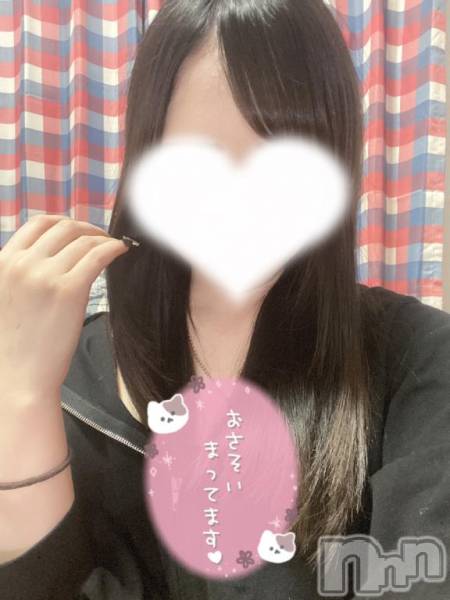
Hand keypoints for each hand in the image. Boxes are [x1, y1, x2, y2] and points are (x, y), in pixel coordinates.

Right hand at [0, 214, 129, 406]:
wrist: (17, 377)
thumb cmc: (13, 344)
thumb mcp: (4, 296)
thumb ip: (22, 272)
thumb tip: (52, 256)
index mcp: (3, 261)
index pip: (38, 223)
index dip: (65, 223)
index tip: (80, 231)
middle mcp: (23, 263)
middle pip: (64, 227)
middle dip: (87, 229)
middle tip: (101, 239)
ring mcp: (46, 275)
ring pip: (83, 240)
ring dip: (103, 239)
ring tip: (113, 247)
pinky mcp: (70, 290)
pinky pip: (98, 256)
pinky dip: (113, 248)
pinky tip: (121, 250)